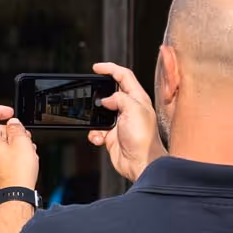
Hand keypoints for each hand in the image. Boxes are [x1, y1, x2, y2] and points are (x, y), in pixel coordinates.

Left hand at [0, 105, 39, 191]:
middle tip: (24, 137)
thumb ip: (16, 128)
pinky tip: (19, 159)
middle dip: (10, 131)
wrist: (14, 197)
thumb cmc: (16, 175)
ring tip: (25, 151)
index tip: (10, 113)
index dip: (0, 110)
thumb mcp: (22, 143)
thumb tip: (13, 124)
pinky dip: (7, 153)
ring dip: (11, 143)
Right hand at [87, 62, 165, 183]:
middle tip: (88, 93)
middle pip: (111, 92)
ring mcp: (120, 122)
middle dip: (99, 94)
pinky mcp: (112, 135)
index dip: (110, 68)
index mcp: (138, 99)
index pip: (124, 76)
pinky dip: (94, 133)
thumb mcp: (135, 110)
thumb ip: (120, 98)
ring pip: (100, 112)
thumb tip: (107, 99)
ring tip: (97, 124)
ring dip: (94, 118)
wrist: (141, 164)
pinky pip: (97, 129)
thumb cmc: (144, 139)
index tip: (96, 67)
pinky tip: (99, 138)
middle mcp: (129, 109)